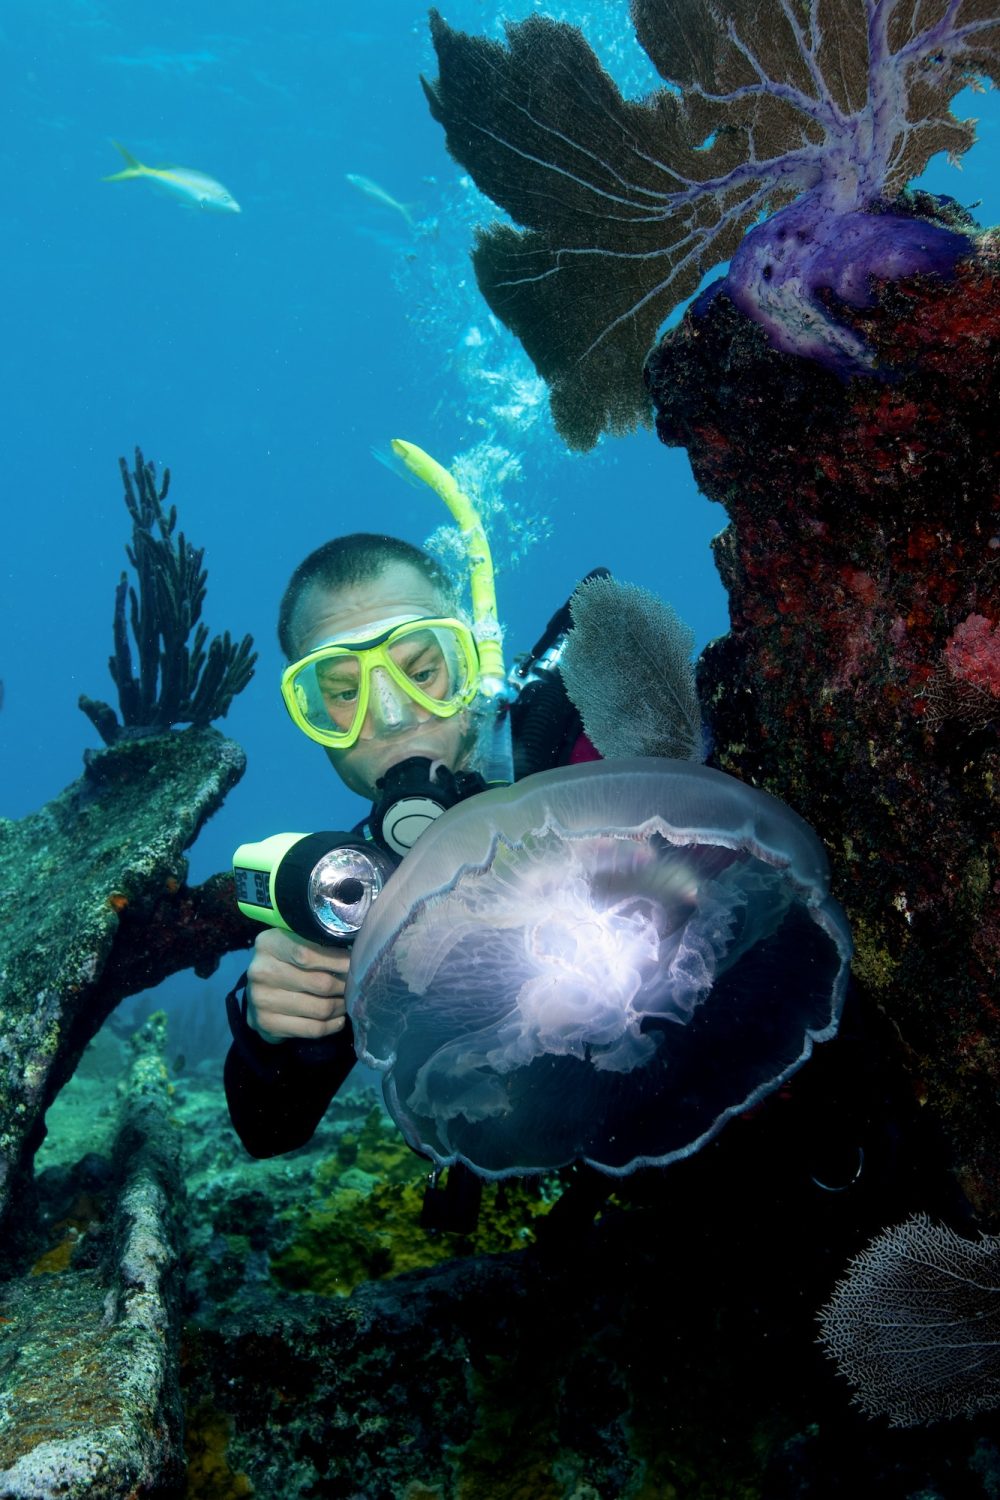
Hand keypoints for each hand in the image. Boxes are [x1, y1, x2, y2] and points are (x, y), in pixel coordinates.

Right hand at [246, 927, 350, 1043]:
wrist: (260, 993)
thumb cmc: (286, 962)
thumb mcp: (295, 942)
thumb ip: (318, 942)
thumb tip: (356, 950)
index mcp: (268, 944)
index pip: (308, 954)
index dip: (338, 960)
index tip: (354, 964)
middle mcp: (261, 971)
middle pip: (320, 983)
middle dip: (344, 986)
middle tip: (354, 985)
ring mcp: (262, 1000)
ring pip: (320, 1008)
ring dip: (341, 1006)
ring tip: (347, 1001)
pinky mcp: (268, 1024)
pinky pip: (313, 1029)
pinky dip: (332, 1025)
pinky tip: (338, 1018)